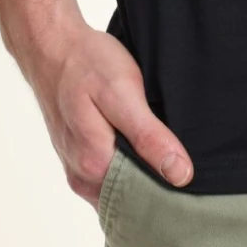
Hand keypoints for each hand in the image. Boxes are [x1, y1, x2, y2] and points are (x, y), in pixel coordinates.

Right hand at [20, 17, 193, 205]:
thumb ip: (149, 137)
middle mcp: (81, 176)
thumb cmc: (86, 64)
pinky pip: (108, 173)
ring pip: (119, 186)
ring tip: (168, 152)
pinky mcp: (76, 155)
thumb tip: (180, 175)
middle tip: (187, 164)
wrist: (50, 45)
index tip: (196, 181)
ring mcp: (76, 167)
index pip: (142, 201)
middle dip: (158, 187)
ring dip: (142, 175)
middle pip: (130, 198)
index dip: (171, 193)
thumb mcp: (123, 94)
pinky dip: (127, 164)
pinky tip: (143, 145)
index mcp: (94, 166)